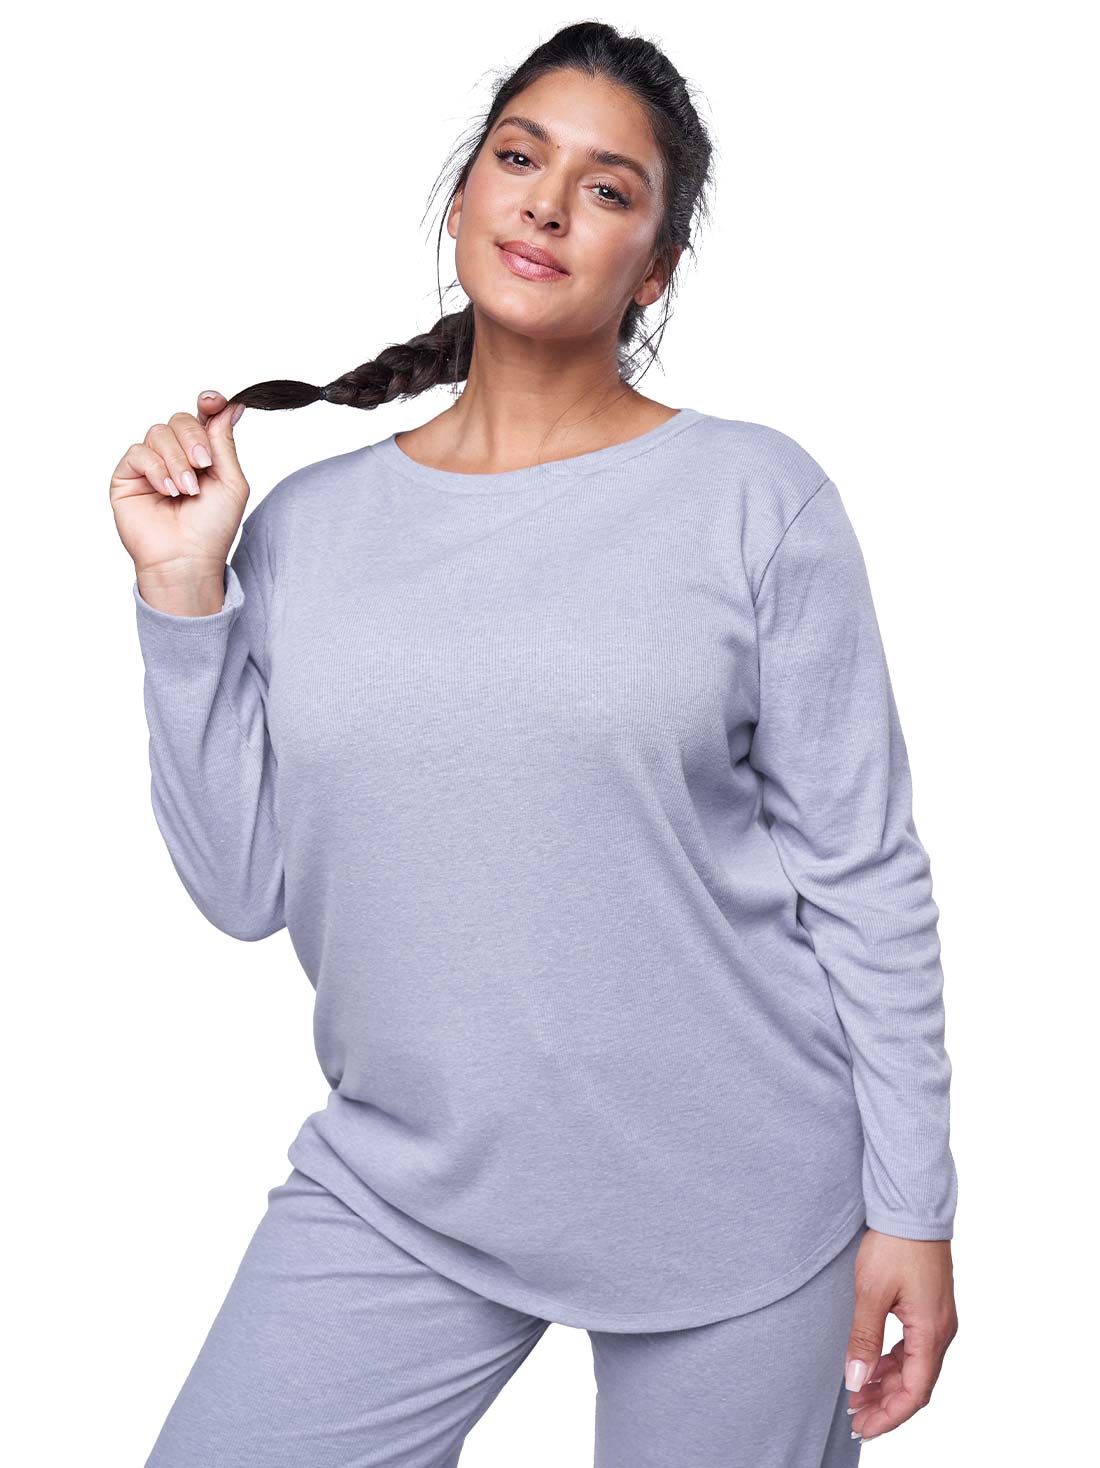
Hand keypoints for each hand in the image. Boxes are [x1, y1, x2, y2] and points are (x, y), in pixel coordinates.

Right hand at [109, 389, 250, 593]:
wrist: (187, 559)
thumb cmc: (211, 528)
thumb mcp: (231, 482)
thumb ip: (225, 443)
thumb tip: (231, 406)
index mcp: (201, 454)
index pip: (201, 417)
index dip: (208, 403)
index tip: (214, 401)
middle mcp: (175, 455)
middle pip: (179, 420)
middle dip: (194, 439)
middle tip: (203, 466)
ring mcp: (149, 464)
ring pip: (159, 432)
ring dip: (176, 460)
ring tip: (187, 490)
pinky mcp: (127, 475)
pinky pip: (138, 452)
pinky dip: (156, 468)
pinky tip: (167, 490)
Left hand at [844, 1230, 957, 1441]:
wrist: (912, 1208)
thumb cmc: (894, 1245)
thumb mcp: (871, 1292)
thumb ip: (864, 1339)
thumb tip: (856, 1381)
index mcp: (931, 1333)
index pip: (915, 1392)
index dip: (889, 1416)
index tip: (863, 1427)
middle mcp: (941, 1332)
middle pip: (916, 1385)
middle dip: (886, 1405)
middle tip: (854, 1416)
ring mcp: (938, 1321)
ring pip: (915, 1367)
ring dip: (888, 1384)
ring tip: (857, 1393)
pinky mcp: (930, 1309)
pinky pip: (914, 1348)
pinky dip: (894, 1363)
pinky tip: (873, 1365)